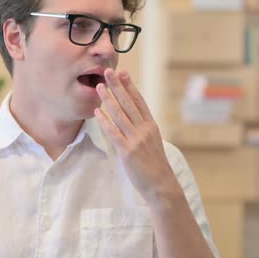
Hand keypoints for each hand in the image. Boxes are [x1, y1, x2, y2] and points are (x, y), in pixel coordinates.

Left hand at [94, 68, 181, 205]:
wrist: (161, 185)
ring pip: (120, 115)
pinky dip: (105, 121)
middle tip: (108, 71)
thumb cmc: (154, 165)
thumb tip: (131, 117)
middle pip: (128, 103)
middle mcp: (144, 130)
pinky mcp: (127, 151)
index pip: (139, 101)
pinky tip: (97, 112)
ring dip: (108, 99)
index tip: (123, 72)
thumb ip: (142, 128)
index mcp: (151, 126)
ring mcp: (136, 140)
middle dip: (117, 86)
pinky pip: (114, 133)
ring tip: (99, 87)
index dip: (130, 86)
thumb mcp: (152, 141)